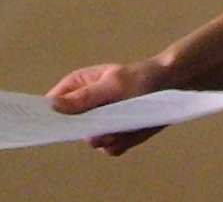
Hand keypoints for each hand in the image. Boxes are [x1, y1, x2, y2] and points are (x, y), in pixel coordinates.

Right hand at [47, 59, 167, 155]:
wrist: (169, 84)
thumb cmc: (140, 77)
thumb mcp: (113, 84)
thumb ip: (85, 97)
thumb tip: (54, 107)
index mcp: (78, 86)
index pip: (51, 105)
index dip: (50, 116)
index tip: (59, 125)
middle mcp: (84, 108)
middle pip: (71, 130)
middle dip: (91, 128)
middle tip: (109, 119)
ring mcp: (98, 123)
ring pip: (93, 141)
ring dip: (112, 134)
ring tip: (129, 117)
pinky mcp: (113, 136)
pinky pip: (110, 148)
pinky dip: (124, 140)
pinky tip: (135, 126)